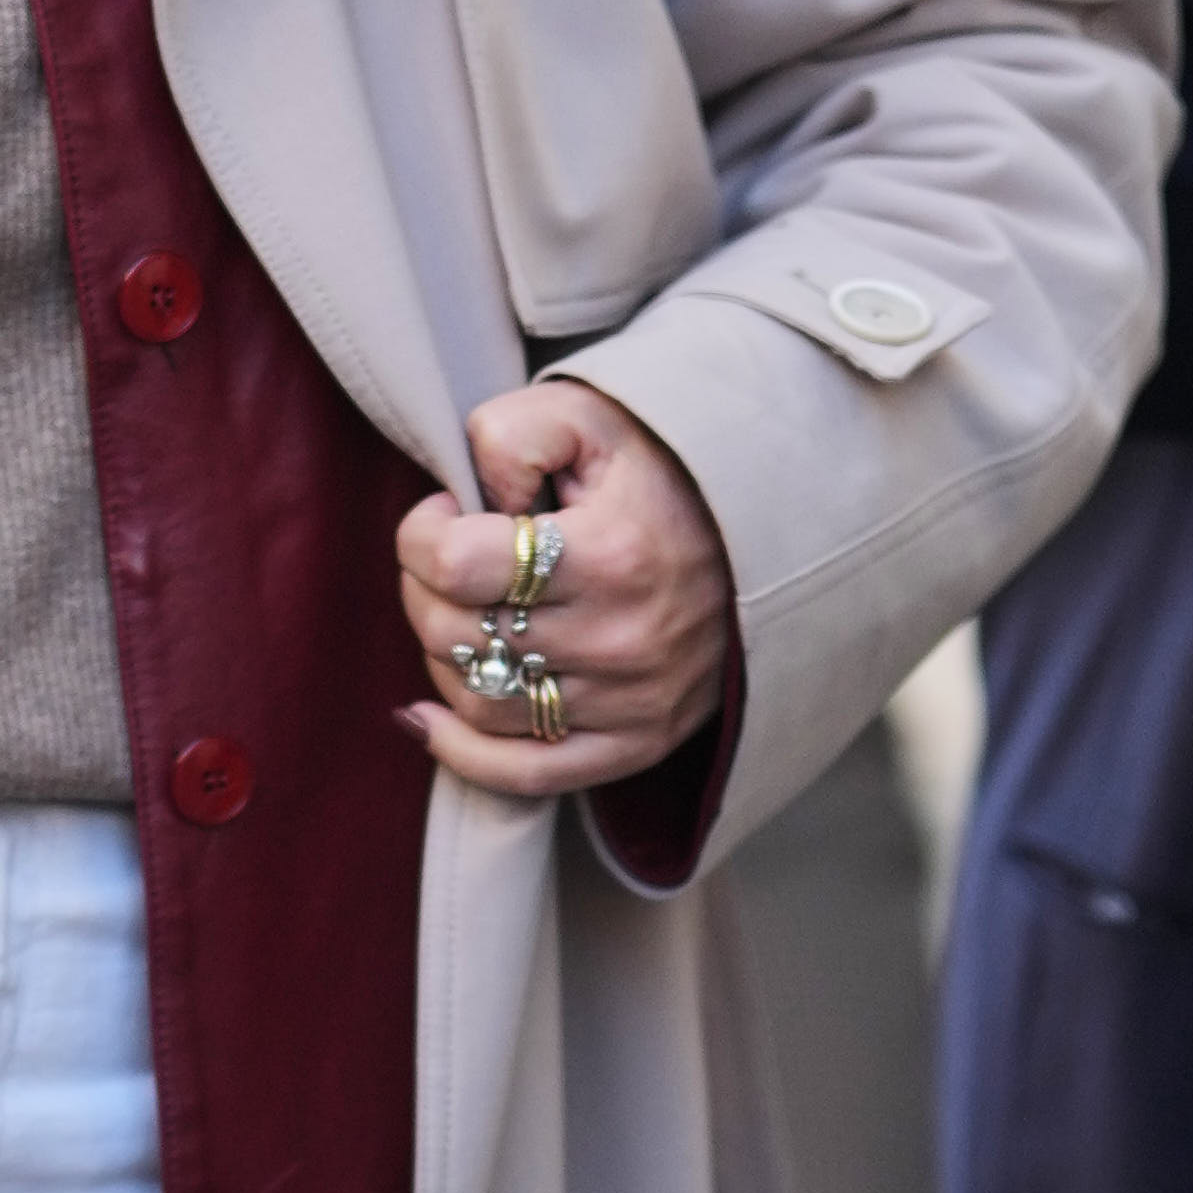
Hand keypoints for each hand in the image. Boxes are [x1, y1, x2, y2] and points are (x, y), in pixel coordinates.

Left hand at [396, 381, 735, 807]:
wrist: (770, 537)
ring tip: (461, 613)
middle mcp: (621, 639)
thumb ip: (511, 435)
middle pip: (456, 634)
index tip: (444, 512)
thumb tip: (463, 503)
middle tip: (445, 560)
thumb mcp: (591, 417)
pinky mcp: (637, 744)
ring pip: (479, 702)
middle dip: (424, 589)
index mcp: (610, 553)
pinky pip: (526, 774)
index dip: (422, 533)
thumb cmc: (664, 473)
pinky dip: (461, 752)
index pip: (455, 564)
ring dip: (443, 657)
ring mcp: (631, 703)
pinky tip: (425, 719)